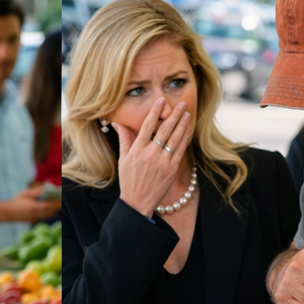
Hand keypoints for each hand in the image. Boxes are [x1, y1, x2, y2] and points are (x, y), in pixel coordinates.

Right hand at [4, 186, 61, 222]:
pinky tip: (52, 207)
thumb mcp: (25, 193)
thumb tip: (47, 189)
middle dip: (57, 205)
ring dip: (55, 209)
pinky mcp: (35, 220)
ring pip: (49, 215)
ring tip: (59, 203)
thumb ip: (36, 192)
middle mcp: (36, 214)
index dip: (56, 202)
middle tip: (62, 199)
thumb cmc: (16, 201)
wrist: (7, 213)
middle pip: (51, 211)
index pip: (49, 205)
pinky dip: (50, 212)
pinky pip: (46, 216)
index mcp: (33, 207)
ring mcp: (36, 218)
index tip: (61, 197)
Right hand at [115, 97, 190, 216]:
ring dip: (182, 125)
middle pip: (165, 130)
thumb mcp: (123, 159)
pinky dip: (184, 139)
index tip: (161, 100)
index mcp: (137, 150)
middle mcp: (151, 154)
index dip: (155, 112)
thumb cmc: (129, 180)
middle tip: (181, 104)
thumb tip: (117, 123)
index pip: (147, 126)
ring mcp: (163, 162)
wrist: (137, 202)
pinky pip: (180, 151)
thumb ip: (123, 139)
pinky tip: (187, 130)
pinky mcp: (171, 170)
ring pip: (175, 139)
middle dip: (174, 115)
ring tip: (186, 113)